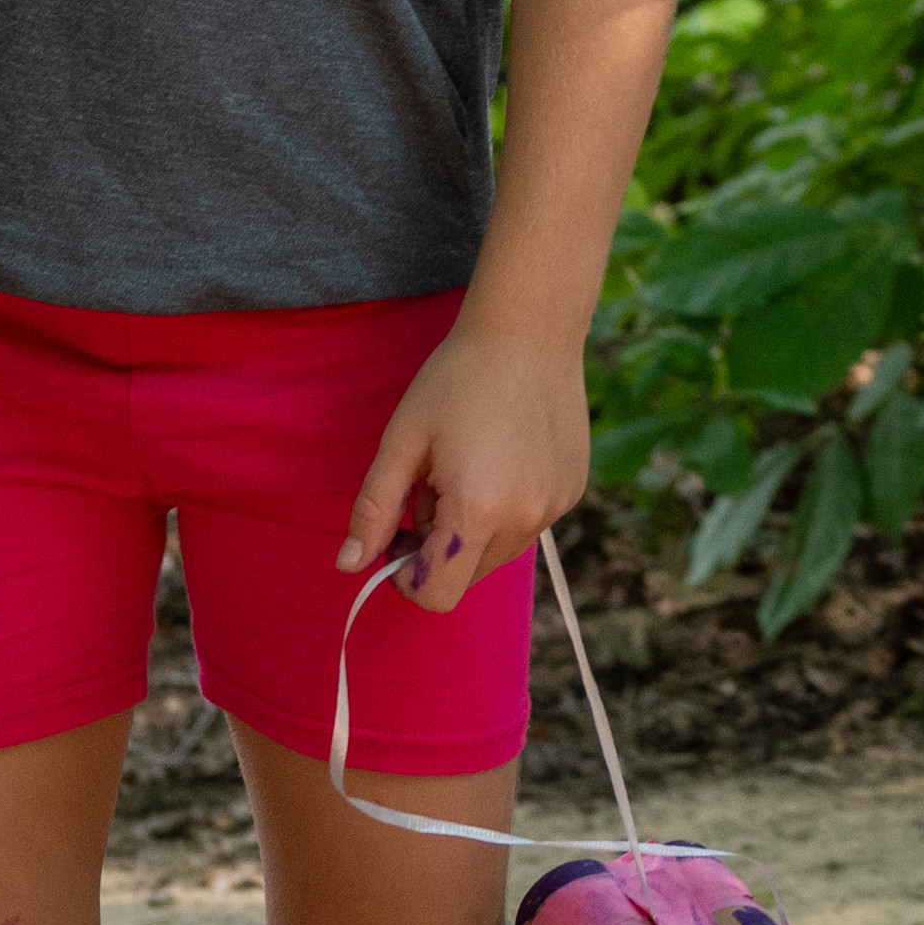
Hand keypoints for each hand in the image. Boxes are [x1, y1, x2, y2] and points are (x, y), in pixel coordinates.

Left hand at [340, 315, 592, 616]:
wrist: (529, 330)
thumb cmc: (456, 379)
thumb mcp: (402, 441)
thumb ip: (373, 510)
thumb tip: (349, 566)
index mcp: (477, 510)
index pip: (438, 594)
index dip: (407, 578)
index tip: (398, 539)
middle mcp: (525, 518)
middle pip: (467, 577)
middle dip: (438, 549)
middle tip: (428, 489)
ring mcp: (556, 506)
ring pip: (498, 553)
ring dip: (472, 531)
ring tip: (467, 469)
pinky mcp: (574, 490)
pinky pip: (527, 525)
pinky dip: (506, 509)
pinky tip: (502, 457)